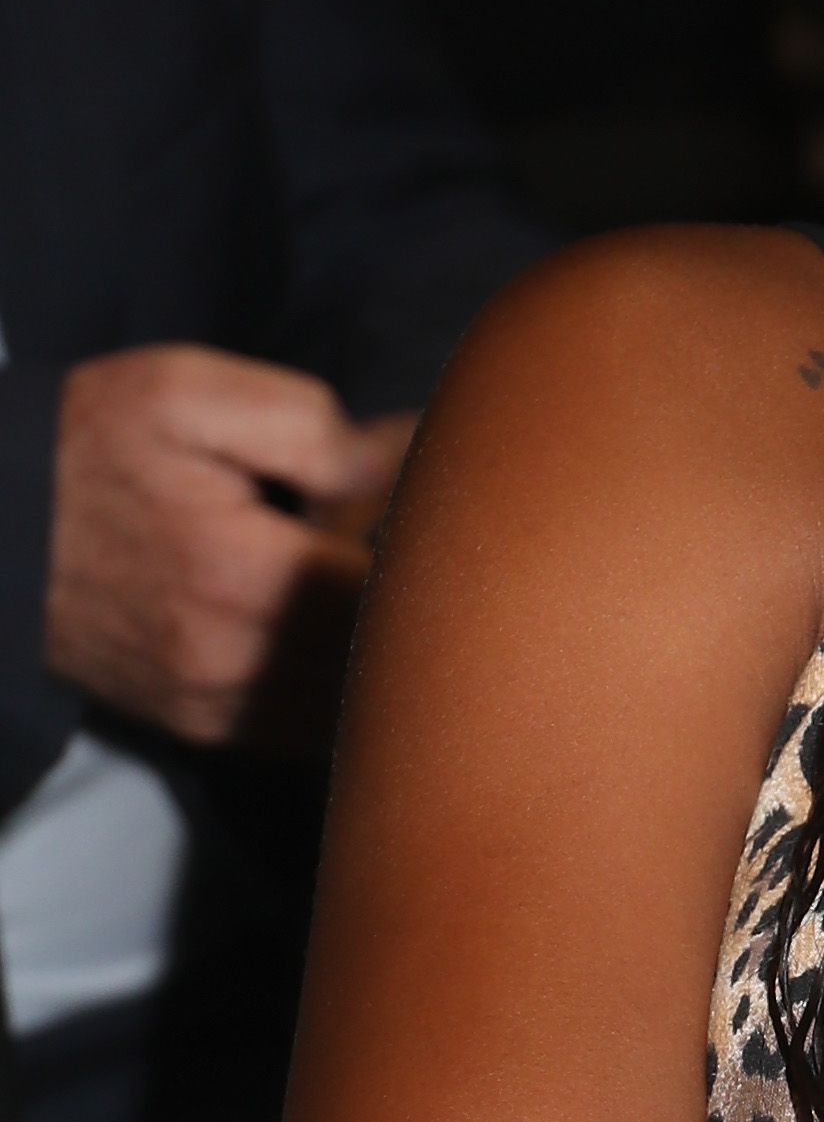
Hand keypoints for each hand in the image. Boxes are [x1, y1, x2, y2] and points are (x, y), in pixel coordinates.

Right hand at [47, 348, 410, 746]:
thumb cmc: (87, 445)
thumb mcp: (191, 392)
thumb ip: (312, 427)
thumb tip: (405, 466)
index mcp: (246, 576)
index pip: (402, 588)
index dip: (437, 545)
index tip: (433, 505)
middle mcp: (238, 664)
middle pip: (394, 660)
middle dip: (419, 605)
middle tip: (411, 545)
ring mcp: (220, 709)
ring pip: (360, 708)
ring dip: (389, 657)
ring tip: (374, 588)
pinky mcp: (205, 728)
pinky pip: (312, 729)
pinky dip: (344, 690)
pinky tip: (338, 634)